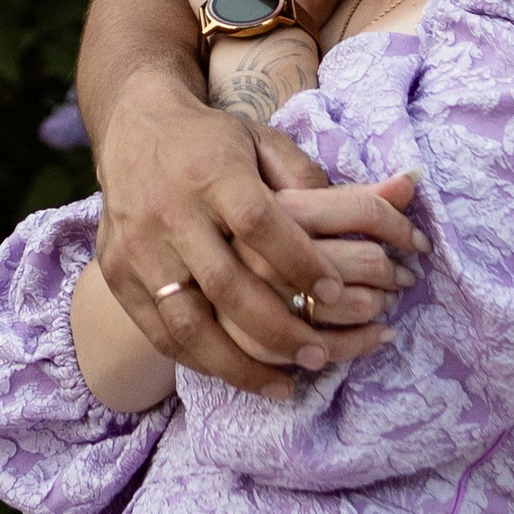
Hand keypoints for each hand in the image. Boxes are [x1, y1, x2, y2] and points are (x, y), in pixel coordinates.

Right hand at [93, 63, 423, 399]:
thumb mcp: (265, 143)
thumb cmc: (216, 142)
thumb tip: (396, 199)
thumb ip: (319, 180)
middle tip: (321, 354)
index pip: (259, 224)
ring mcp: (139, 247)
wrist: (134, 127)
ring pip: (188, 322)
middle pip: (226, 283)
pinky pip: (159, 333)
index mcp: (213, 172)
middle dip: (279, 327)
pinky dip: (200, 362)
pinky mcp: (118, 274)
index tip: (337, 294)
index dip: (299, 262)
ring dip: (238, 364)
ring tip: (284, 386)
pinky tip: (238, 375)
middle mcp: (171, 211)